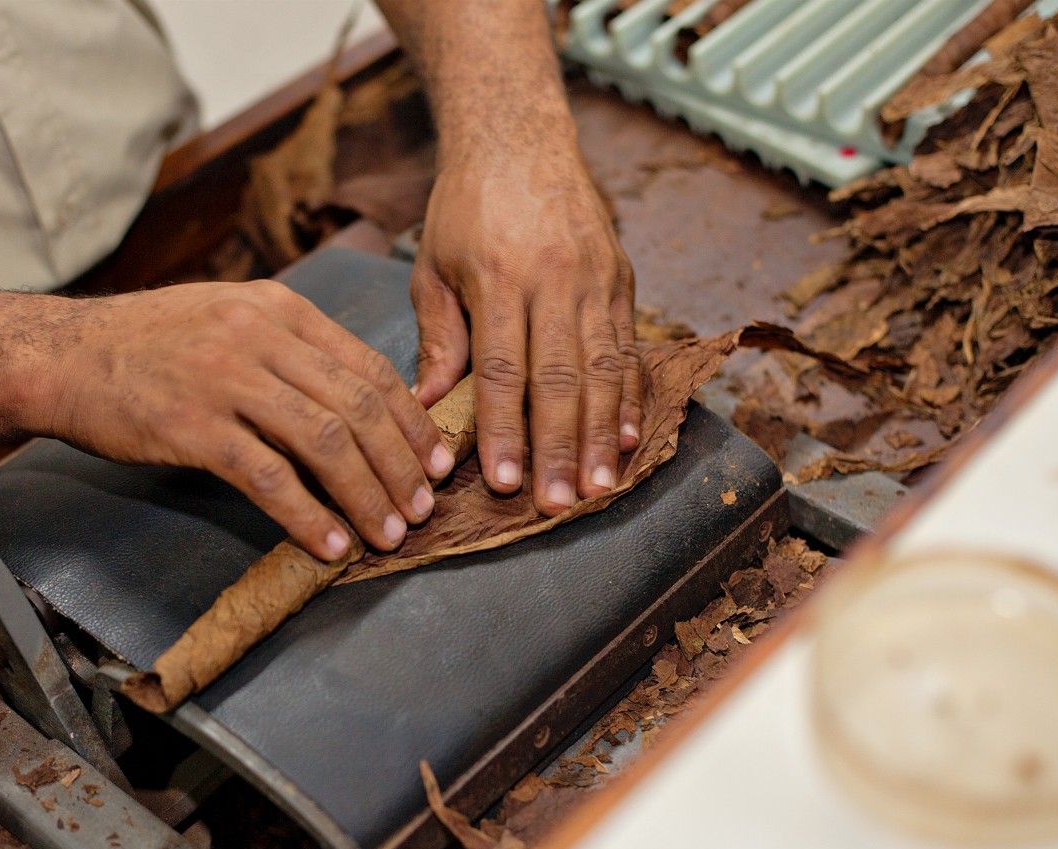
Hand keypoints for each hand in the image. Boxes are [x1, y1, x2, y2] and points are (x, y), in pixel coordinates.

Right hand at [30, 280, 452, 559]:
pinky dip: (309, 517)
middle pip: (359, 407)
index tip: (436, 462)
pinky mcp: (192, 427)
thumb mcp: (230, 318)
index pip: (370, 367)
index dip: (412, 422)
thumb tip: (358, 404)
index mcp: (280, 308)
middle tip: (423, 509)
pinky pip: (269, 478)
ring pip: (325, 443)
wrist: (64, 354)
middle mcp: (260, 336)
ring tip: (389, 534)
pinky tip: (330, 545)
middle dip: (401, 466)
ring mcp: (225, 379)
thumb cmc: (150, 344)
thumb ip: (291, 350)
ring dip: (368, 496)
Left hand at [409, 146, 640, 516]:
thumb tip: (429, 406)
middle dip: (558, 447)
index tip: (505, 482)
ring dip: (600, 434)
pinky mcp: (621, 278)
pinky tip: (625, 438)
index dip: (504, 431)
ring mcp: (595, 279)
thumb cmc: (464, 206)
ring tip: (597, 487)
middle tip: (557, 504)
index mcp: (499, 278)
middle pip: (560, 379)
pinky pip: (628, 346)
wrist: (519, 135)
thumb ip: (439, 337)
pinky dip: (629, 396)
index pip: (502, 370)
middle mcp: (554, 279)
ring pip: (603, 369)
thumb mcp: (432, 265)